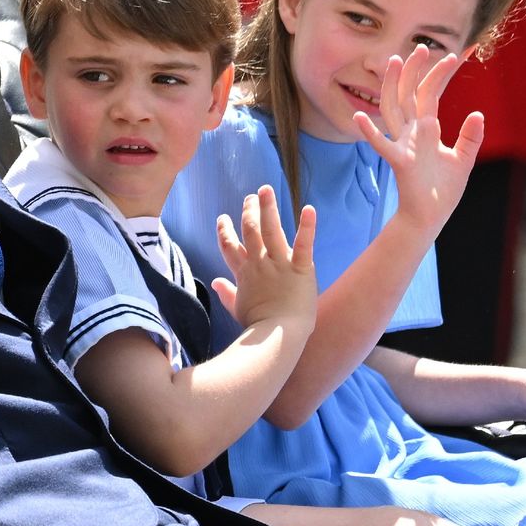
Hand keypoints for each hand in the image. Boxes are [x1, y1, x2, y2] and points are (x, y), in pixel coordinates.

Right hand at [210, 185, 316, 329]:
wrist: (276, 336)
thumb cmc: (258, 326)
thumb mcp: (237, 308)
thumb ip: (226, 293)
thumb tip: (215, 282)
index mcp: (244, 273)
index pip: (229, 246)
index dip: (225, 231)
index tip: (223, 218)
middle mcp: (259, 263)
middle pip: (250, 231)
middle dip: (249, 211)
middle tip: (251, 196)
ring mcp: (279, 264)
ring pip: (271, 229)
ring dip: (268, 208)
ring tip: (266, 190)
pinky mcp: (300, 268)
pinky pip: (303, 243)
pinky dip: (307, 226)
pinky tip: (309, 209)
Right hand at [354, 43, 483, 232]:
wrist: (430, 218)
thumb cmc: (442, 191)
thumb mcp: (463, 160)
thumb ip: (470, 137)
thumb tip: (477, 113)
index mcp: (426, 130)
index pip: (431, 94)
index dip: (442, 74)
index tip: (458, 53)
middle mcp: (412, 133)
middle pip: (409, 94)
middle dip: (415, 70)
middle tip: (422, 46)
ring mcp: (403, 145)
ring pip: (394, 109)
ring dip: (393, 86)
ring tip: (394, 62)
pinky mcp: (399, 162)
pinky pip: (382, 145)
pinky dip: (370, 132)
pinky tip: (359, 117)